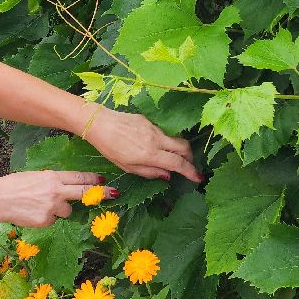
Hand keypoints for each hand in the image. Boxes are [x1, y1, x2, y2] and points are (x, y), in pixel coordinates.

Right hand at [0, 170, 100, 227]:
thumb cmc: (15, 185)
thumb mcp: (37, 176)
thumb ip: (54, 181)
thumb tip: (69, 188)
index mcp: (52, 176)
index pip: (79, 177)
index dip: (93, 179)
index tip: (104, 181)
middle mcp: (55, 191)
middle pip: (84, 193)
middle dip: (100, 194)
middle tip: (114, 193)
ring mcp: (52, 207)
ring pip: (67, 211)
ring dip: (60, 210)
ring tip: (41, 205)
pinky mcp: (46, 220)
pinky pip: (54, 220)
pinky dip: (47, 218)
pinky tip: (34, 213)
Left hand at [84, 108, 201, 182]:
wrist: (99, 123)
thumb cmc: (110, 148)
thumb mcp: (128, 167)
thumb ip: (149, 172)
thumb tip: (168, 175)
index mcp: (150, 153)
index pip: (178, 163)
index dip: (191, 171)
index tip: (198, 177)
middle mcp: (156, 139)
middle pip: (184, 148)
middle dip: (191, 158)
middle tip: (189, 166)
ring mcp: (154, 128)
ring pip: (175, 139)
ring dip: (180, 149)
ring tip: (175, 158)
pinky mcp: (149, 120)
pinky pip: (164, 132)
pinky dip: (167, 141)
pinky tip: (158, 146)